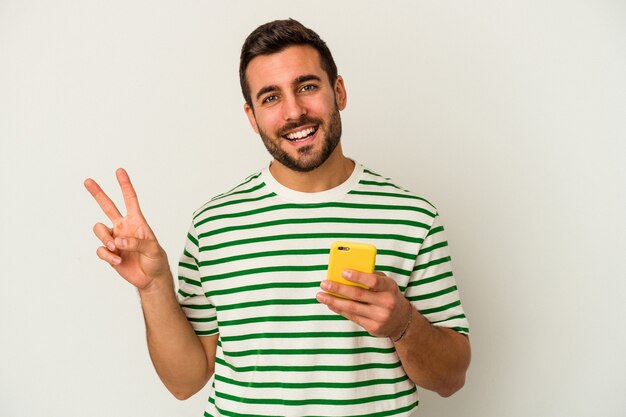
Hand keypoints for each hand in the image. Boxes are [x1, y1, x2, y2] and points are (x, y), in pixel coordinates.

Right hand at [84, 168, 169, 290]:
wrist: (151, 278)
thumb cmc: (156, 260)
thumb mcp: (153, 249)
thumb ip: (137, 243)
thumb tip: (118, 241)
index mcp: (136, 222)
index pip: (130, 200)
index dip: (125, 185)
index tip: (119, 170)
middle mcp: (123, 227)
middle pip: (107, 206)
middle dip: (98, 193)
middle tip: (88, 181)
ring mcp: (114, 239)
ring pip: (99, 230)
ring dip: (105, 239)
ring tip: (115, 249)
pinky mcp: (109, 253)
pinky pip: (100, 250)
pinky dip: (107, 256)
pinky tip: (118, 261)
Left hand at [316, 270, 410, 338]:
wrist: (401, 321)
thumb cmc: (388, 296)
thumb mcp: (386, 284)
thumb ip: (371, 276)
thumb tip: (347, 271)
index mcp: (390, 288)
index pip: (373, 281)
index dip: (358, 277)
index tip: (343, 272)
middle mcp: (386, 303)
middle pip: (358, 295)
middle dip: (338, 288)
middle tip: (324, 283)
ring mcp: (380, 317)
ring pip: (352, 307)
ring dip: (333, 300)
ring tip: (320, 295)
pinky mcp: (373, 327)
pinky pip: (352, 317)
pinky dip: (339, 309)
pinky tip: (330, 303)